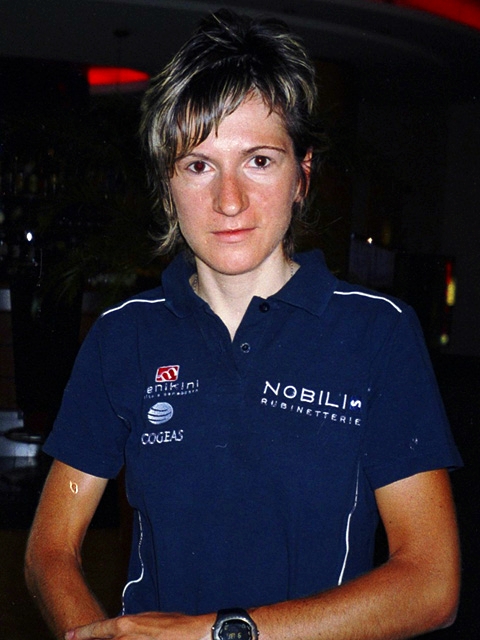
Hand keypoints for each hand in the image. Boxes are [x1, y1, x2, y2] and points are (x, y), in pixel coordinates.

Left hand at [65, 611, 213, 639]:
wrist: (192, 635)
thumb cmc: (174, 625)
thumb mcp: (149, 619)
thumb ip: (130, 627)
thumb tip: (120, 632)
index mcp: (124, 625)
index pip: (96, 630)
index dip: (80, 633)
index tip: (68, 635)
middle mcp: (123, 639)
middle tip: (77, 639)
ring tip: (109, 639)